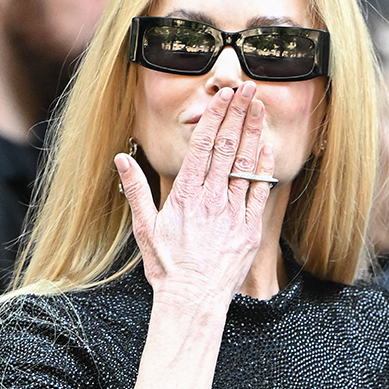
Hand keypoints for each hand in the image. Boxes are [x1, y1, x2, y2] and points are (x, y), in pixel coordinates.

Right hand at [115, 82, 274, 299]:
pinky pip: (259, 193)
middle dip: (238, 115)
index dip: (215, 118)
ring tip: (260, 108)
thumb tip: (121, 159)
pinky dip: (264, 170)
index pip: (204, 146)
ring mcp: (232, 213)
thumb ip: (136, 190)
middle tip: (248, 88)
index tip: (224, 96)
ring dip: (253, 134)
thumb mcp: (144, 227)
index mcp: (186, 195)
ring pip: (246, 165)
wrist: (192, 300)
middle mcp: (211, 199)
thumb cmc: (167, 266)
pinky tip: (267, 150)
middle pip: (227, 148)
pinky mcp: (249, 229)